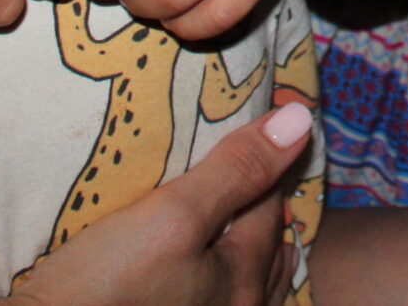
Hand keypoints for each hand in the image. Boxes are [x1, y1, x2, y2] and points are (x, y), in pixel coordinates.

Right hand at [12, 101, 312, 305]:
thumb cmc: (106, 283)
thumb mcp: (172, 216)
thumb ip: (235, 171)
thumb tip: (300, 120)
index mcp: (246, 281)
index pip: (270, 201)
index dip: (263, 157)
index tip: (256, 120)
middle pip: (265, 247)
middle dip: (262, 207)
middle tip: (250, 170)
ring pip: (247, 280)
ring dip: (245, 247)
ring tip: (237, 220)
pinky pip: (214, 296)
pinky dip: (215, 273)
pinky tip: (198, 266)